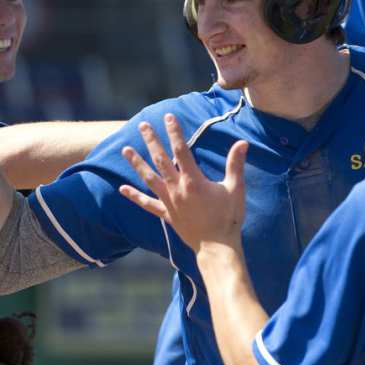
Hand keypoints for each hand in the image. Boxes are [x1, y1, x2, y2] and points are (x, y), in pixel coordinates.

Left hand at [118, 113, 248, 251]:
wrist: (217, 247)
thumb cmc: (228, 218)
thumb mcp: (235, 189)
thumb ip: (236, 165)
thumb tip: (242, 143)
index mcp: (193, 181)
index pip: (181, 150)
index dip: (175, 132)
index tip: (169, 117)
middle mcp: (177, 189)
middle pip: (160, 160)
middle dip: (151, 141)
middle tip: (142, 125)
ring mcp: (169, 202)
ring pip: (149, 178)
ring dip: (137, 163)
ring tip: (125, 150)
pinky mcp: (167, 214)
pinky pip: (147, 204)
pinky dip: (134, 196)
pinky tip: (122, 189)